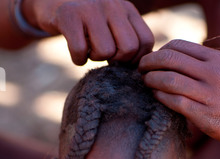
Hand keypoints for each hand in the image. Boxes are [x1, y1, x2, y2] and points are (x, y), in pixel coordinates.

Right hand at [23, 0, 153, 64]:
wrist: (52, 0)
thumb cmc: (88, 20)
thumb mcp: (113, 22)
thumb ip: (129, 38)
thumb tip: (140, 69)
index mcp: (126, 8)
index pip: (146, 41)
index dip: (135, 58)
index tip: (121, 60)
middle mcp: (112, 5)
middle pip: (129, 48)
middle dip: (117, 60)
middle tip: (104, 55)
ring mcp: (90, 9)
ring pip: (106, 51)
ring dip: (95, 58)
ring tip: (89, 49)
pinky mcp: (69, 16)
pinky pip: (80, 51)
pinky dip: (78, 59)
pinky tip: (76, 53)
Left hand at [139, 40, 219, 158]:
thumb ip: (207, 66)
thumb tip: (178, 64)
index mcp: (219, 60)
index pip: (178, 47)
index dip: (159, 52)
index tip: (153, 60)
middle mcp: (214, 74)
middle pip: (170, 60)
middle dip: (149, 63)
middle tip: (141, 69)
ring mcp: (211, 96)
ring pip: (170, 81)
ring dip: (151, 80)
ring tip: (146, 83)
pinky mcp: (207, 117)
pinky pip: (176, 103)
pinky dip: (161, 98)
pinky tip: (156, 97)